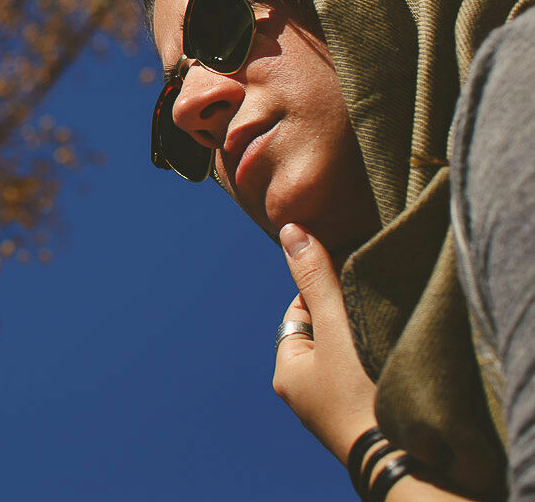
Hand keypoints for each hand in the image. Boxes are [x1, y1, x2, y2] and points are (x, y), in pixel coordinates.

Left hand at [273, 222, 378, 464]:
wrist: (402, 461)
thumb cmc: (361, 394)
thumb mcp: (336, 326)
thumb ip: (317, 278)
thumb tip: (290, 228)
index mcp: (287, 371)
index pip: (300, 312)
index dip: (324, 290)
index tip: (352, 277)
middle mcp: (306, 393)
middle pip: (325, 334)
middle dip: (347, 315)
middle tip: (375, 303)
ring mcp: (335, 410)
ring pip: (347, 356)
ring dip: (364, 339)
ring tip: (387, 330)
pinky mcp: (364, 420)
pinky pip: (366, 378)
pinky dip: (377, 362)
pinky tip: (395, 356)